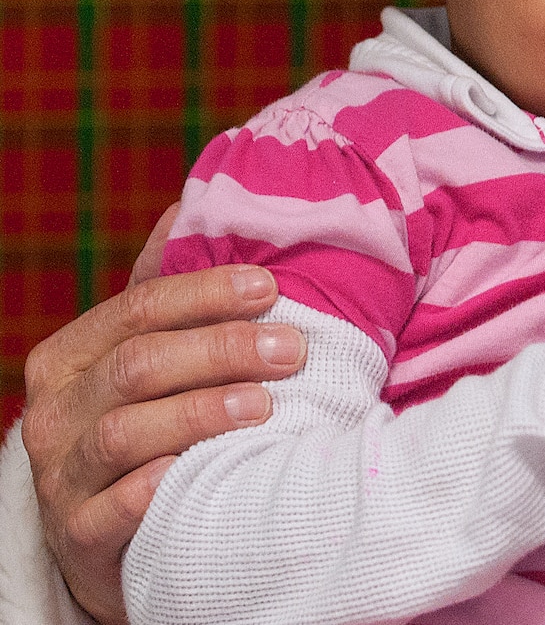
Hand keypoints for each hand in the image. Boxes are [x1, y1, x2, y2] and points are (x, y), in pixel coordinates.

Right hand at [20, 206, 306, 624]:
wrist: (110, 537)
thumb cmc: (144, 427)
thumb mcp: (144, 358)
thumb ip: (162, 293)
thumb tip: (185, 206)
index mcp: (70, 357)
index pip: (136, 309)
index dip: (204, 294)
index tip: (270, 288)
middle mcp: (55, 413)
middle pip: (137, 366)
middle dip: (220, 351)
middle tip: (291, 350)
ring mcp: (61, 476)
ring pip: (123, 432)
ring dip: (200, 412)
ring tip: (265, 406)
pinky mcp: (77, 535)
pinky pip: (114, 507)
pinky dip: (158, 486)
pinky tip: (205, 471)